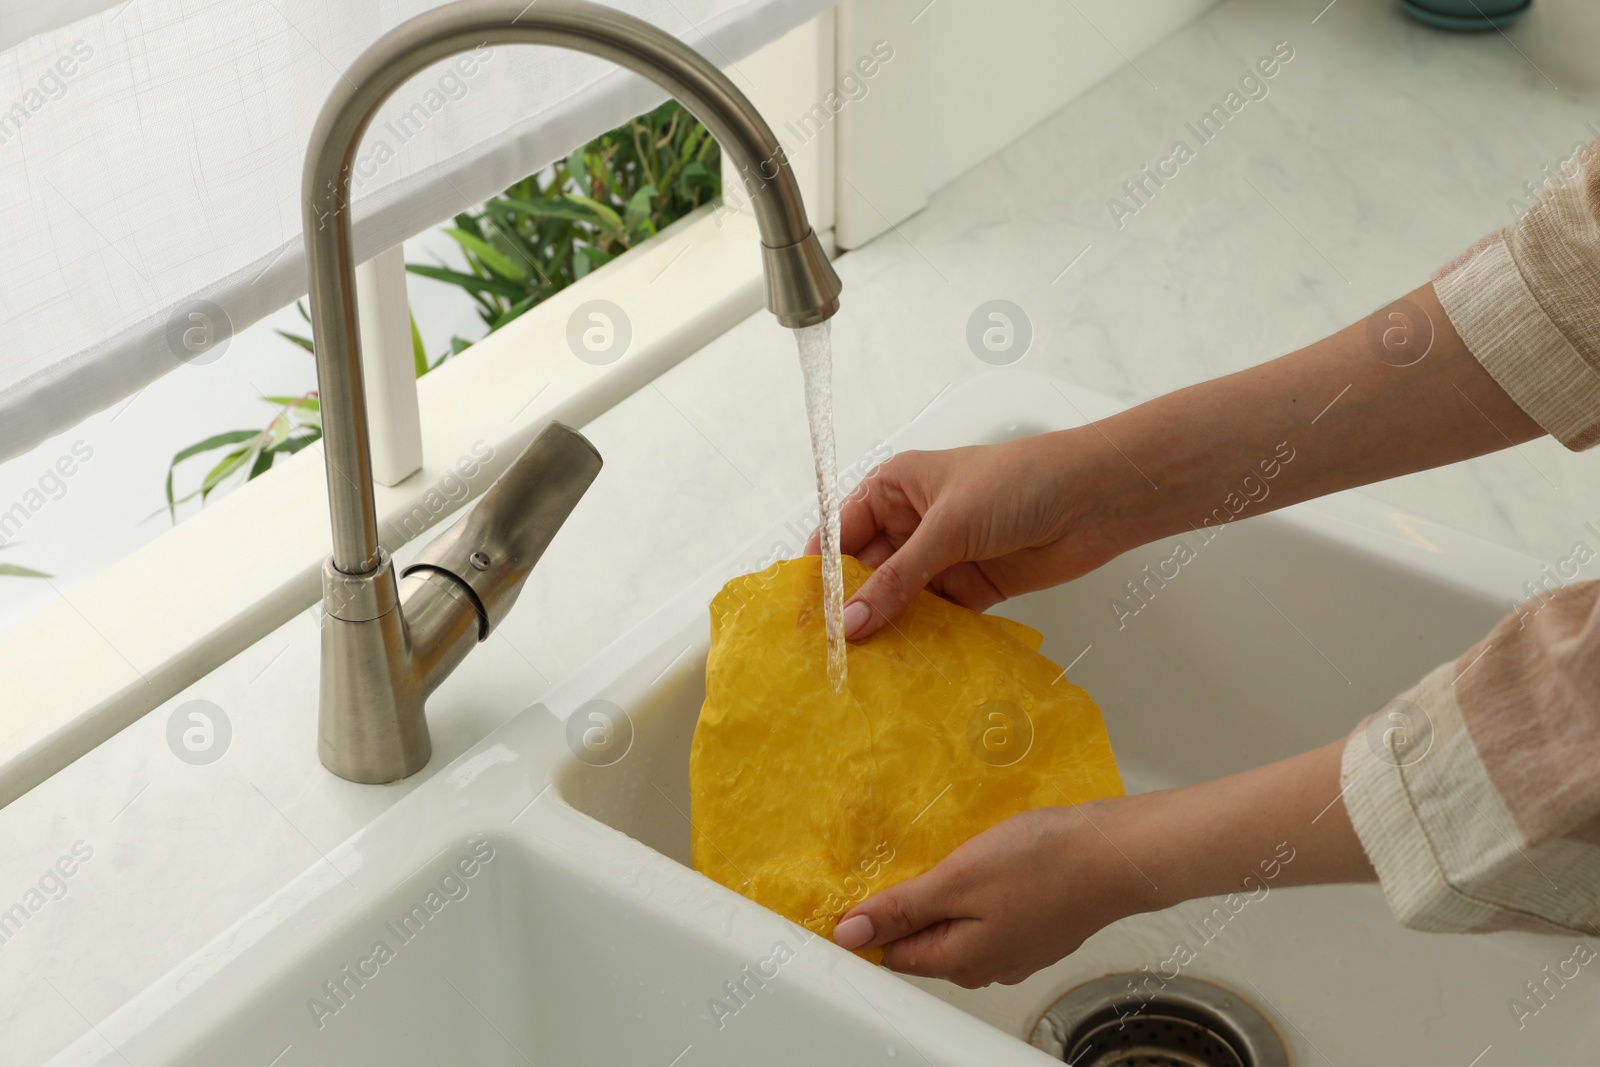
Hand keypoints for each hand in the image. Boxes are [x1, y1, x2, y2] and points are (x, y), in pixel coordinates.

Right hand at [805, 432, 1136, 640]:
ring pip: (899, 600)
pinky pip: (935, 619)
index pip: (840, 534)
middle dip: (851, 609)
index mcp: (894, 488)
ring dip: (886, 629)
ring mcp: (942, 557)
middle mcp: (911, 522)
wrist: (1095, 499)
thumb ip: (899, 578)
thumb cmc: (1020, 483)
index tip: (804, 616)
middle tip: (829, 654)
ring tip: (861, 669)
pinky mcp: (972, 587)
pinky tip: (905, 666)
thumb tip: (851, 622)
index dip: (822, 574)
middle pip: (866, 572)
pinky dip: (923, 640)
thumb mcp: (948, 526)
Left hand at [829, 802, 1158, 987]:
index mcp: (960, 961)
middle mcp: (986, 965)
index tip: (861, 885)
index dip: (869, 921)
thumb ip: (903, 908)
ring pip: (958, 924)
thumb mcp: (958, 878)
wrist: (1117, 853)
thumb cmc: (1045, 863)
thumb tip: (851, 935)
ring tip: (951, 854)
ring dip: (945, 892)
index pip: (891, 953)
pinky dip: (978, 889)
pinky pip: (988, 913)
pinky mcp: (1035, 926)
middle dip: (908, 904)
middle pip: (924, 940)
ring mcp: (1015, 948)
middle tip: (910, 859)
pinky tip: (987, 860)